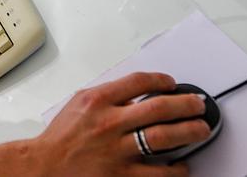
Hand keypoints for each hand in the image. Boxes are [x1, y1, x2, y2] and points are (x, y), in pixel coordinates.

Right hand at [34, 72, 209, 175]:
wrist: (45, 166)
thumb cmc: (61, 137)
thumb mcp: (79, 103)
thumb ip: (107, 95)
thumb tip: (136, 93)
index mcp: (98, 101)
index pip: (138, 81)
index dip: (161, 80)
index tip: (172, 83)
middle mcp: (110, 123)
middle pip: (158, 107)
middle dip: (185, 104)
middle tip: (198, 105)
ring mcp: (118, 150)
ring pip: (163, 137)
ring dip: (188, 131)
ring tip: (201, 128)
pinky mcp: (122, 174)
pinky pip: (157, 172)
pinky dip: (175, 169)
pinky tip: (182, 165)